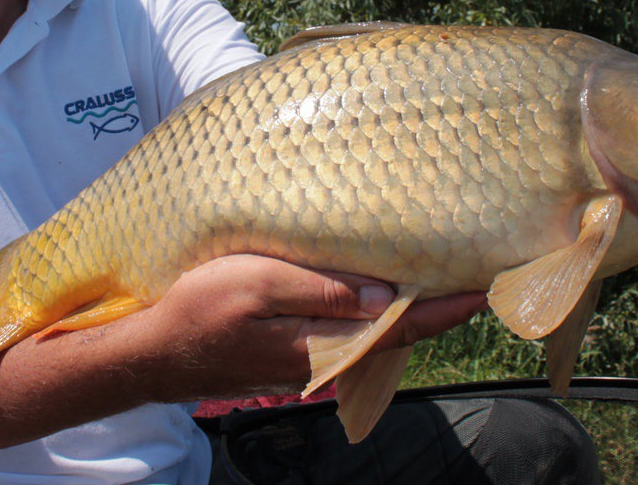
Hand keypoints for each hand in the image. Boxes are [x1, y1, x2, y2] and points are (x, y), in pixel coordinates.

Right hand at [136, 254, 486, 400]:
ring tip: (437, 277)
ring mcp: (306, 363)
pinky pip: (345, 335)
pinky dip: (371, 315)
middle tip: (474, 273)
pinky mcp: (289, 356)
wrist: (151, 352)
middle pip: (393, 334)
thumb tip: (386, 294)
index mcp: (321, 342)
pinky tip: (377, 293)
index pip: (399, 327)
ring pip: (370, 336)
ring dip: (405, 310)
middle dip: (435, 308)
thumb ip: (321, 290)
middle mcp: (323, 360)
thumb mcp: (256, 282)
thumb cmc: (198, 307)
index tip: (486, 288)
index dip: (445, 308)